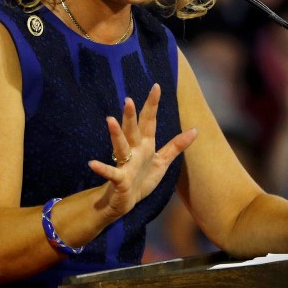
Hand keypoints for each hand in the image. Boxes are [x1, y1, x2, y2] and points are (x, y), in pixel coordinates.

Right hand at [89, 84, 197, 220]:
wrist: (125, 201)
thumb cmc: (142, 179)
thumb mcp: (162, 162)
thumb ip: (176, 146)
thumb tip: (196, 129)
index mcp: (145, 145)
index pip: (149, 121)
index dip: (152, 105)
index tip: (156, 86)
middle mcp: (134, 150)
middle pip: (133, 130)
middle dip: (131, 115)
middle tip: (128, 99)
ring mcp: (125, 164)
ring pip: (120, 146)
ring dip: (116, 134)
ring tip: (110, 120)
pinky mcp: (119, 179)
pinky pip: (111, 172)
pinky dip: (102, 168)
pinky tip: (92, 164)